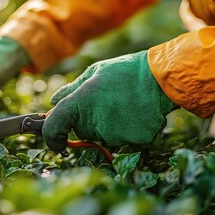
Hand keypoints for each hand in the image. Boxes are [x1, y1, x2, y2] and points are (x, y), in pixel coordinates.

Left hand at [42, 51, 177, 152]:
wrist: (163, 78)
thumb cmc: (126, 71)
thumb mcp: (94, 72)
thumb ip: (71, 90)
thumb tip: (53, 102)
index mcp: (80, 103)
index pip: (54, 127)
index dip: (51, 137)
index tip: (55, 142)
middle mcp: (94, 122)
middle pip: (82, 131)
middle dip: (88, 120)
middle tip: (106, 101)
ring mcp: (114, 135)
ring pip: (103, 137)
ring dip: (109, 125)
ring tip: (124, 104)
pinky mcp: (133, 142)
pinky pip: (123, 140)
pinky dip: (127, 130)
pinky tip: (136, 113)